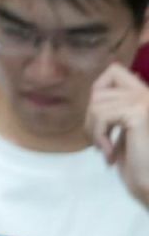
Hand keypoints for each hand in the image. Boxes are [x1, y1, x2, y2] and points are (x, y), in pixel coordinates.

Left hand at [87, 62, 148, 207]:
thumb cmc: (139, 164)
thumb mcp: (126, 128)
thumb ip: (118, 106)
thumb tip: (105, 83)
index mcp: (147, 96)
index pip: (115, 71)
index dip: (99, 91)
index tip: (102, 119)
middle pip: (100, 89)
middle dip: (92, 115)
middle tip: (99, 140)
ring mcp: (145, 102)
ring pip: (97, 104)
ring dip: (93, 129)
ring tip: (104, 149)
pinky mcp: (139, 113)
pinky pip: (101, 115)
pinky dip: (99, 136)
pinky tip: (109, 154)